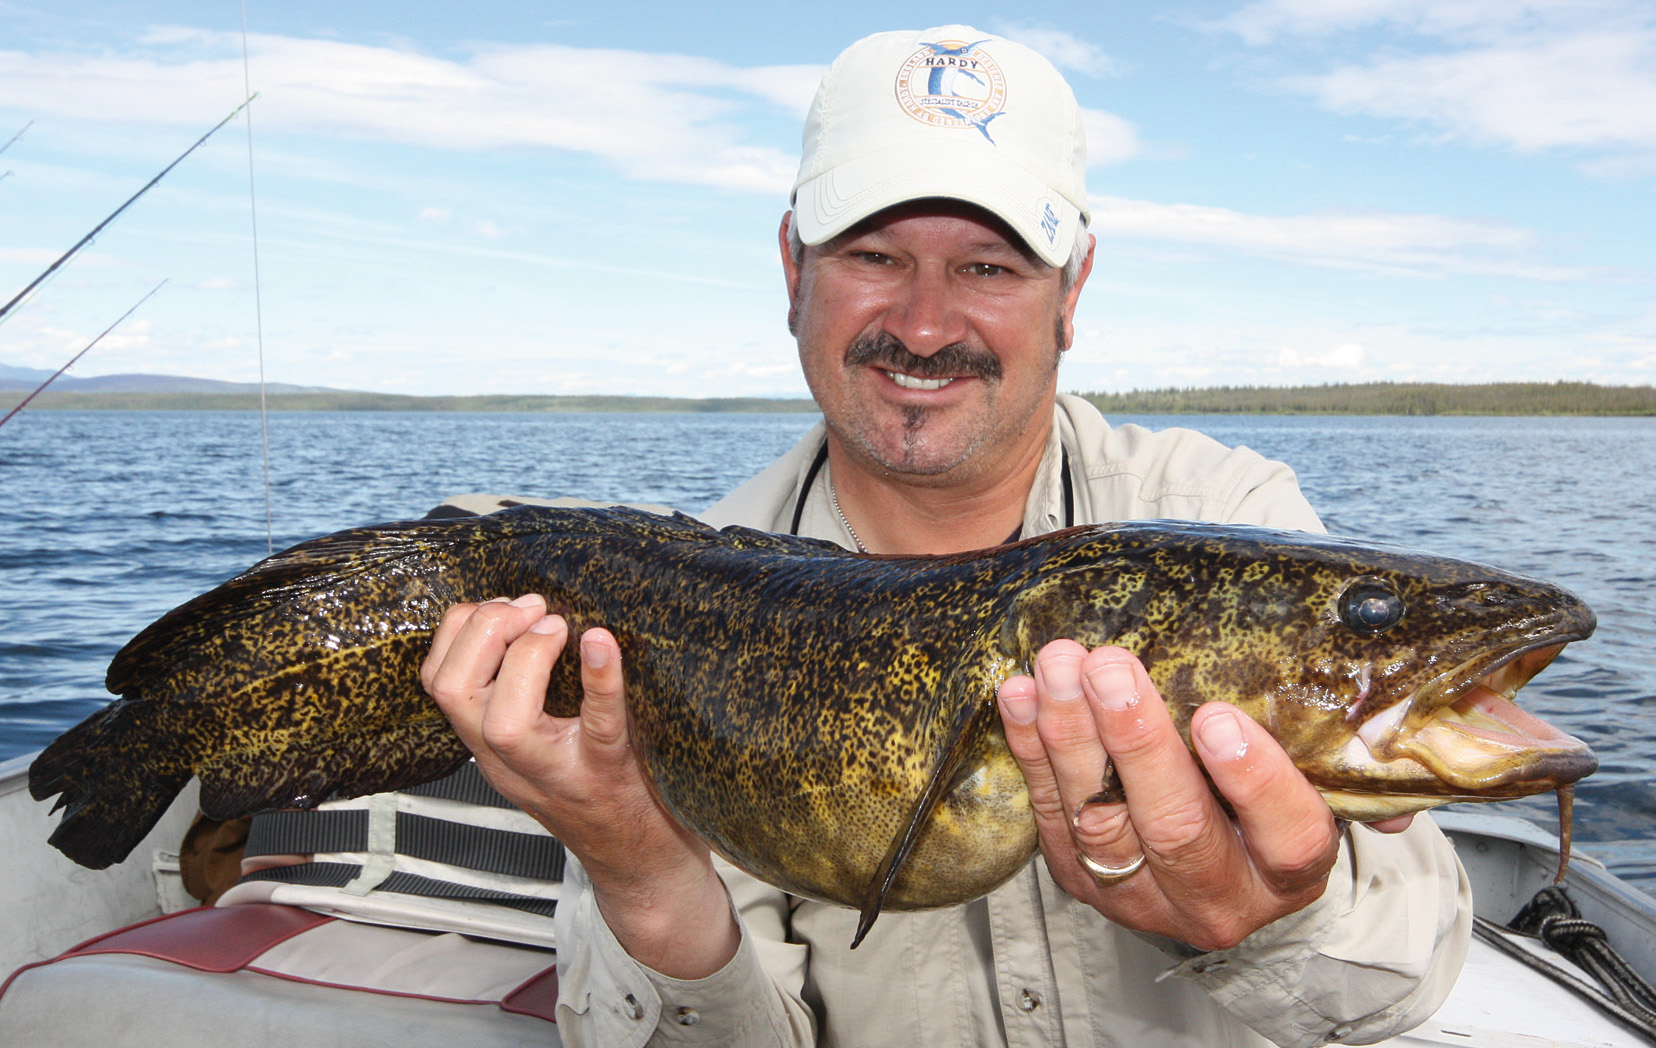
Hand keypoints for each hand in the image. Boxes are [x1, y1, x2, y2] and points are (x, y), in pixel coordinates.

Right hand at [421, 593, 737, 976]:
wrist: (643, 870)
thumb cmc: (601, 796)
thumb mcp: (541, 751)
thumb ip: (522, 697)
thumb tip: (528, 615)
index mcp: (491, 751)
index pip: (438, 683)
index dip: (458, 631)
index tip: (500, 605)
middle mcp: (512, 764)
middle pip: (454, 694)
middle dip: (481, 633)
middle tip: (528, 609)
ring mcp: (557, 773)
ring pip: (504, 721)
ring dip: (525, 656)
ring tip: (556, 627)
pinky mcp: (609, 774)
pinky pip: (600, 725)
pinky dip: (599, 681)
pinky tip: (602, 644)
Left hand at [998, 642, 1389, 951]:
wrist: (1222, 872)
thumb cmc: (1273, 805)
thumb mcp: (1323, 788)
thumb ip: (1349, 762)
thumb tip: (1398, 725)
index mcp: (1291, 872)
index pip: (1288, 838)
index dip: (1254, 781)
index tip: (1218, 718)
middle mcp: (1218, 895)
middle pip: (1176, 827)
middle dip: (1138, 741)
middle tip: (1112, 667)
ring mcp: (1140, 893)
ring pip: (1100, 819)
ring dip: (1071, 735)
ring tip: (1060, 665)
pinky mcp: (1080, 878)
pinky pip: (1048, 812)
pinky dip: (1030, 749)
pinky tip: (1020, 694)